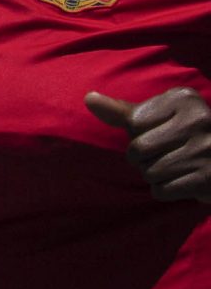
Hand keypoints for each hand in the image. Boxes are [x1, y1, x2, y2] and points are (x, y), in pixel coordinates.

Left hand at [86, 88, 210, 201]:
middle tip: (166, 154)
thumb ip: (121, 111)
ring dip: (155, 175)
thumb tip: (89, 98)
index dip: (139, 134)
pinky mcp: (208, 177)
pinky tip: (183, 180)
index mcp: (184, 98)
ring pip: (149, 172)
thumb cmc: (180, 136)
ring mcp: (207, 149)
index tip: (162, 133)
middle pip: (138, 149)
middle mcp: (200, 120)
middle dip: (143, 158)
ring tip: (177, 166)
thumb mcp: (154, 117)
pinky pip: (161, 190)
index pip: (133, 123)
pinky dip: (165, 190)